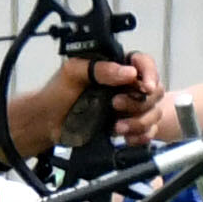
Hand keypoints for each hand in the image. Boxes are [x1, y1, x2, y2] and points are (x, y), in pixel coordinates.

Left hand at [42, 51, 162, 142]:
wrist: (48, 122)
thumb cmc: (57, 93)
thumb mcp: (74, 73)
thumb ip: (101, 69)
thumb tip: (129, 73)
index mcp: (116, 66)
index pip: (144, 63)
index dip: (150, 74)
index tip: (146, 87)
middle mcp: (127, 86)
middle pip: (154, 92)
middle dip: (139, 102)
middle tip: (115, 105)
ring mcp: (129, 108)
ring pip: (153, 113)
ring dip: (139, 123)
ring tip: (117, 127)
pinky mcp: (128, 127)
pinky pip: (148, 132)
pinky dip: (140, 137)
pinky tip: (126, 138)